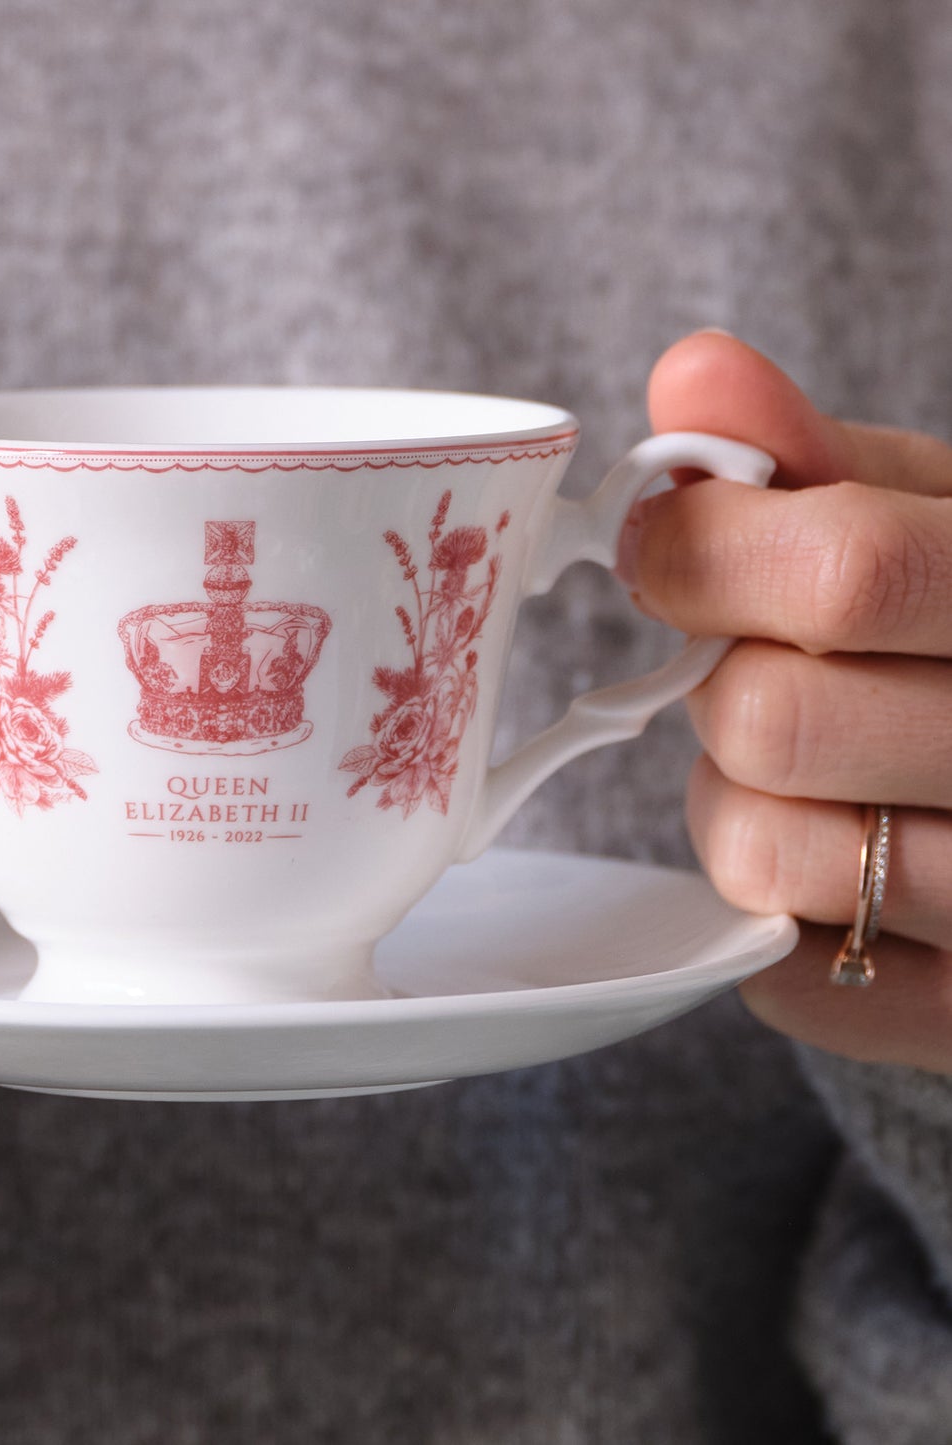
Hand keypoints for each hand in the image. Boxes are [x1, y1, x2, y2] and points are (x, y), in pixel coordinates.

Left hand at [625, 331, 951, 1073]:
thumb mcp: (936, 518)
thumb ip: (812, 457)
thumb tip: (692, 376)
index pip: (846, 572)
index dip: (704, 551)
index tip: (659, 544)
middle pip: (772, 721)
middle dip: (722, 683)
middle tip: (762, 669)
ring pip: (762, 853)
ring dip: (740, 801)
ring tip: (811, 772)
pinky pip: (784, 975)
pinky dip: (776, 912)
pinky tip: (842, 859)